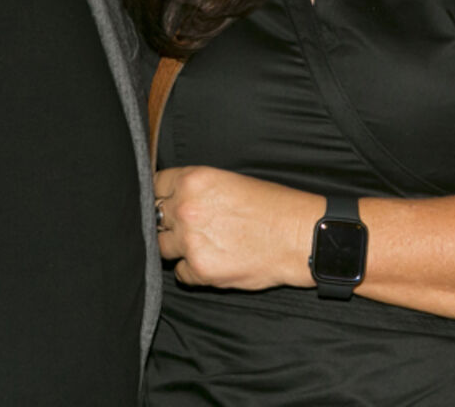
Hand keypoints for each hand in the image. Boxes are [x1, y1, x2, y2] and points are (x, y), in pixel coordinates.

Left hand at [154, 166, 322, 291]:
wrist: (299, 236)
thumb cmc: (273, 207)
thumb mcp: (230, 181)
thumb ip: (196, 189)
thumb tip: (173, 198)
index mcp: (194, 180)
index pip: (154, 185)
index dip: (161, 196)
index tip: (164, 203)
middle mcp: (186, 208)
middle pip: (154, 217)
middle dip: (167, 223)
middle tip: (189, 228)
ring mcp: (190, 241)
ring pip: (162, 248)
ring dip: (177, 248)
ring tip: (203, 245)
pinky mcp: (201, 269)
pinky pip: (181, 274)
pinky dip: (193, 271)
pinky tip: (215, 261)